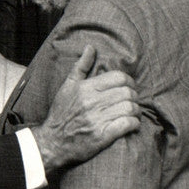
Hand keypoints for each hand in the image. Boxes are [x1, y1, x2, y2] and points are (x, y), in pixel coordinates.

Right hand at [32, 45, 138, 171]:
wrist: (52, 141)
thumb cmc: (61, 113)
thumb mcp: (67, 87)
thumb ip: (80, 67)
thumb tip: (90, 47)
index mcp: (86, 88)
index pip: (119, 77)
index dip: (129, 81)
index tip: (128, 87)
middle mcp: (92, 102)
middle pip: (127, 92)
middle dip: (134, 96)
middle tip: (131, 101)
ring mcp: (98, 119)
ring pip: (130, 108)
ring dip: (136, 110)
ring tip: (133, 113)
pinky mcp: (102, 135)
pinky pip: (127, 124)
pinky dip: (134, 123)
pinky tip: (131, 124)